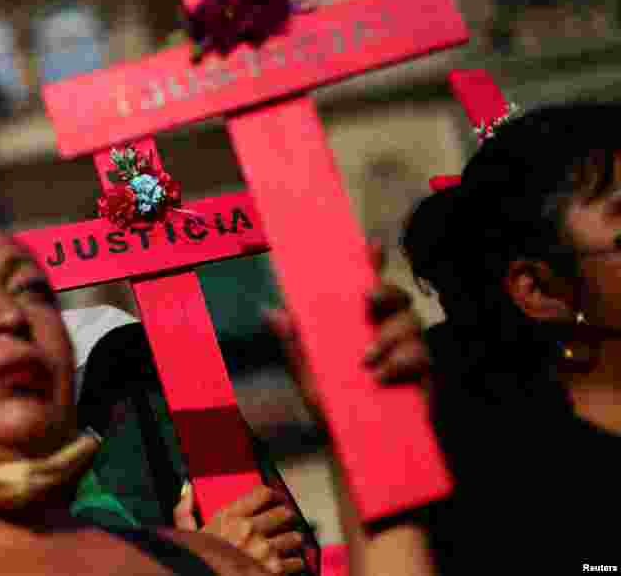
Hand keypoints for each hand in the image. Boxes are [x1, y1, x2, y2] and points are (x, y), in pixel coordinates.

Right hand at [174, 482, 305, 574]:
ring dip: (292, 540)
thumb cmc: (198, 561)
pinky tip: (288, 562)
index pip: (262, 493)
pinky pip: (296, 561)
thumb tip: (186, 489)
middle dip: (286, 516)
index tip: (274, 498)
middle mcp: (250, 529)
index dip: (271, 495)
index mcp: (230, 517)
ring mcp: (265, 550)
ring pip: (294, 537)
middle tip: (286, 520)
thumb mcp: (187, 534)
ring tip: (289, 542)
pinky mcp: (275, 570)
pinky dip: (294, 562)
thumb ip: (185, 510)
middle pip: (283, 513)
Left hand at [264, 241, 429, 412]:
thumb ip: (295, 345)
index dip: (372, 263)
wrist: (355, 451)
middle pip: (397, 298)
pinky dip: (401, 362)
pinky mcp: (424, 375)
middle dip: (386, 292)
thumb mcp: (307, 377)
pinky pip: (421, 356)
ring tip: (367, 362)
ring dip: (389, 337)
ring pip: (411, 323)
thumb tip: (271, 311)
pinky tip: (382, 377)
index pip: (368, 288)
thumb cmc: (332, 410)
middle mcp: (386, 333)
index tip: (371, 245)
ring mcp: (409, 352)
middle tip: (368, 300)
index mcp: (359, 328)